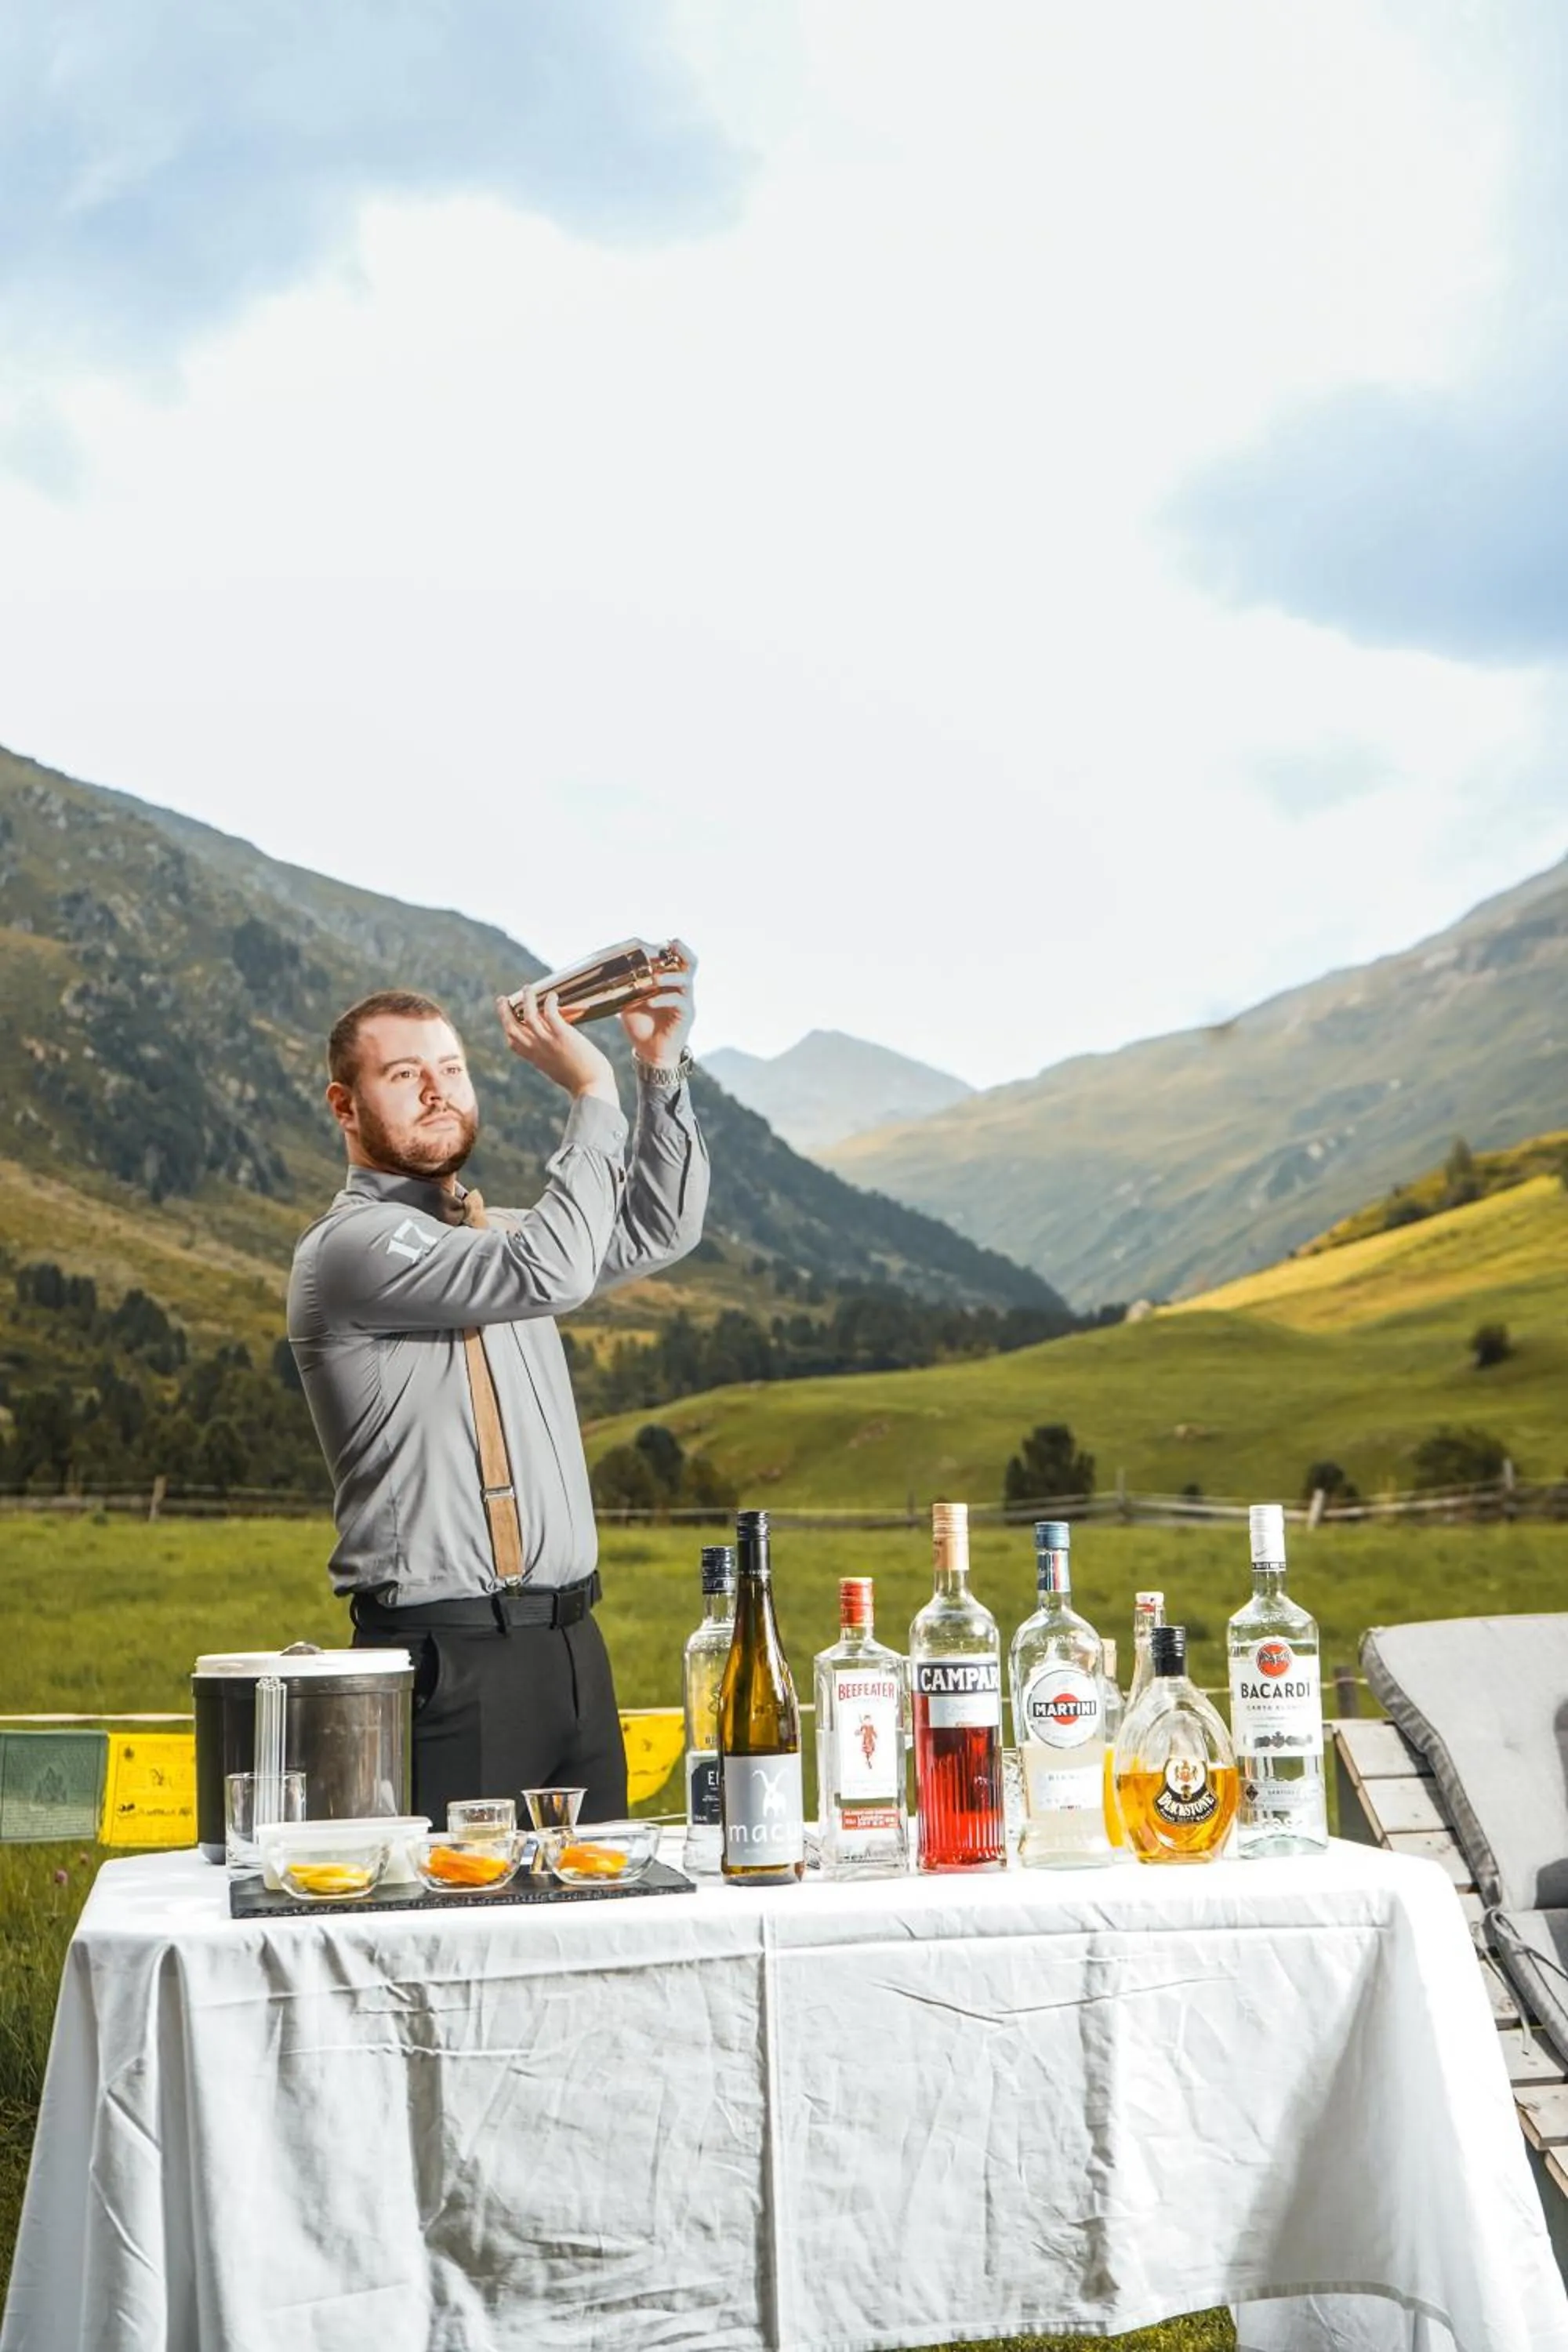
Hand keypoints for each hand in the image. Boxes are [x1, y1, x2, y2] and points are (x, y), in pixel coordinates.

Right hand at [496, 989, 619, 1104]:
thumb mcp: (560, 1071)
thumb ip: (554, 1060)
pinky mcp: (563, 1035)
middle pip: (512, 1027)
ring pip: (529, 1016)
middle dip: (504, 1012)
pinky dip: (549, 1002)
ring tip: (527, 988)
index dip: (508, 1030)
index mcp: (536, 1060)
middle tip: (503, 999)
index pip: (514, 1044)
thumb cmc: (582, 1082)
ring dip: (526, 999)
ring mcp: (548, 1042)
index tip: (508, 1021)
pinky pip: (550, 1013)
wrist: (592, 1088)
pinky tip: (553, 995)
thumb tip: (558, 1053)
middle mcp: (538, 1050)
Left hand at [619, 939, 695, 1067]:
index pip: (673, 957)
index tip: (648, 942)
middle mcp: (679, 988)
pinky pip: (679, 1002)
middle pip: (690, 962)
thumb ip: (625, 986)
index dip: (665, 947)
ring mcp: (685, 1001)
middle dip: (681, 950)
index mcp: (668, 981)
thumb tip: (605, 972)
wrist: (650, 1052)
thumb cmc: (641, 1025)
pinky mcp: (685, 1015)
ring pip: (686, 980)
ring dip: (669, 976)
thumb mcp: (629, 1001)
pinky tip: (651, 1001)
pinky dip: (664, 999)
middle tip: (669, 943)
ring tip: (654, 978)